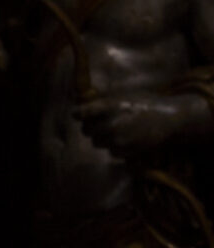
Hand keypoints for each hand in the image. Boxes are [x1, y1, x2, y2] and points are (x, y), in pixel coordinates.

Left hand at [70, 87, 213, 153]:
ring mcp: (118, 139)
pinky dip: (115, 147)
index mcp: (107, 106)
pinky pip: (111, 152)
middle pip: (86, 131)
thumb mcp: (122, 95)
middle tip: (101, 123)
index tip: (79, 115)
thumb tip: (83, 105)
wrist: (168, 118)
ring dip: (102, 138)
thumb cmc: (145, 103)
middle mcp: (110, 124)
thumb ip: (102, 101)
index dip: (78, 115)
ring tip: (116, 130)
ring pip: (97, 142)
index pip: (79, 113)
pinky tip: (125, 139)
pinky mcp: (126, 152)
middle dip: (91, 127)